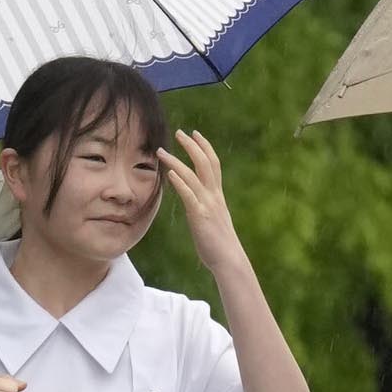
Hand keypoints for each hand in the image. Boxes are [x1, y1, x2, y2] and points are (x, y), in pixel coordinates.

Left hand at [161, 127, 244, 266]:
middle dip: (192, 146)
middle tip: (180, 132)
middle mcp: (214, 196)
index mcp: (217, 196)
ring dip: (176, 161)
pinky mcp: (200, 215)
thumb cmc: (219, 244)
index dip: (205, 147)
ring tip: (161, 151)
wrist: (229, 259)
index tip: (195, 134)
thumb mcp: (213, 220)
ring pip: (193, 176)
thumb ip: (205, 208)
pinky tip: (169, 173)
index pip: (213, 164)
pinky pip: (189, 195)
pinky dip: (179, 182)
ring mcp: (208, 205)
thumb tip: (196, 205)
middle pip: (205, 163)